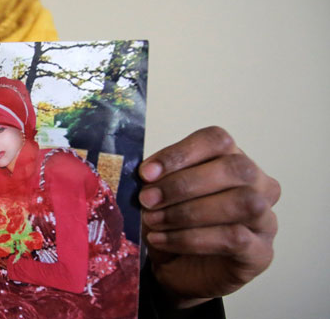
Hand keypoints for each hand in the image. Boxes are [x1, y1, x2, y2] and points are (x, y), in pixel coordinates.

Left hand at [139, 126, 279, 308]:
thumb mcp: (161, 196)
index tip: (146, 173)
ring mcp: (265, 218)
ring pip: (242, 202)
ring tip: (153, 221)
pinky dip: (191, 238)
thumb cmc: (175, 225)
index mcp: (231, 159)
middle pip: (235, 168)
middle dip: (183, 184)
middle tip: (147, 199)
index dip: (181, 153)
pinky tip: (161, 240)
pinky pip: (234, 238)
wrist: (179, 271)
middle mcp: (258, 184)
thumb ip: (158, 179)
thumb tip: (145, 173)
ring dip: (189, 212)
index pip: (218, 140)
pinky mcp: (261, 252)